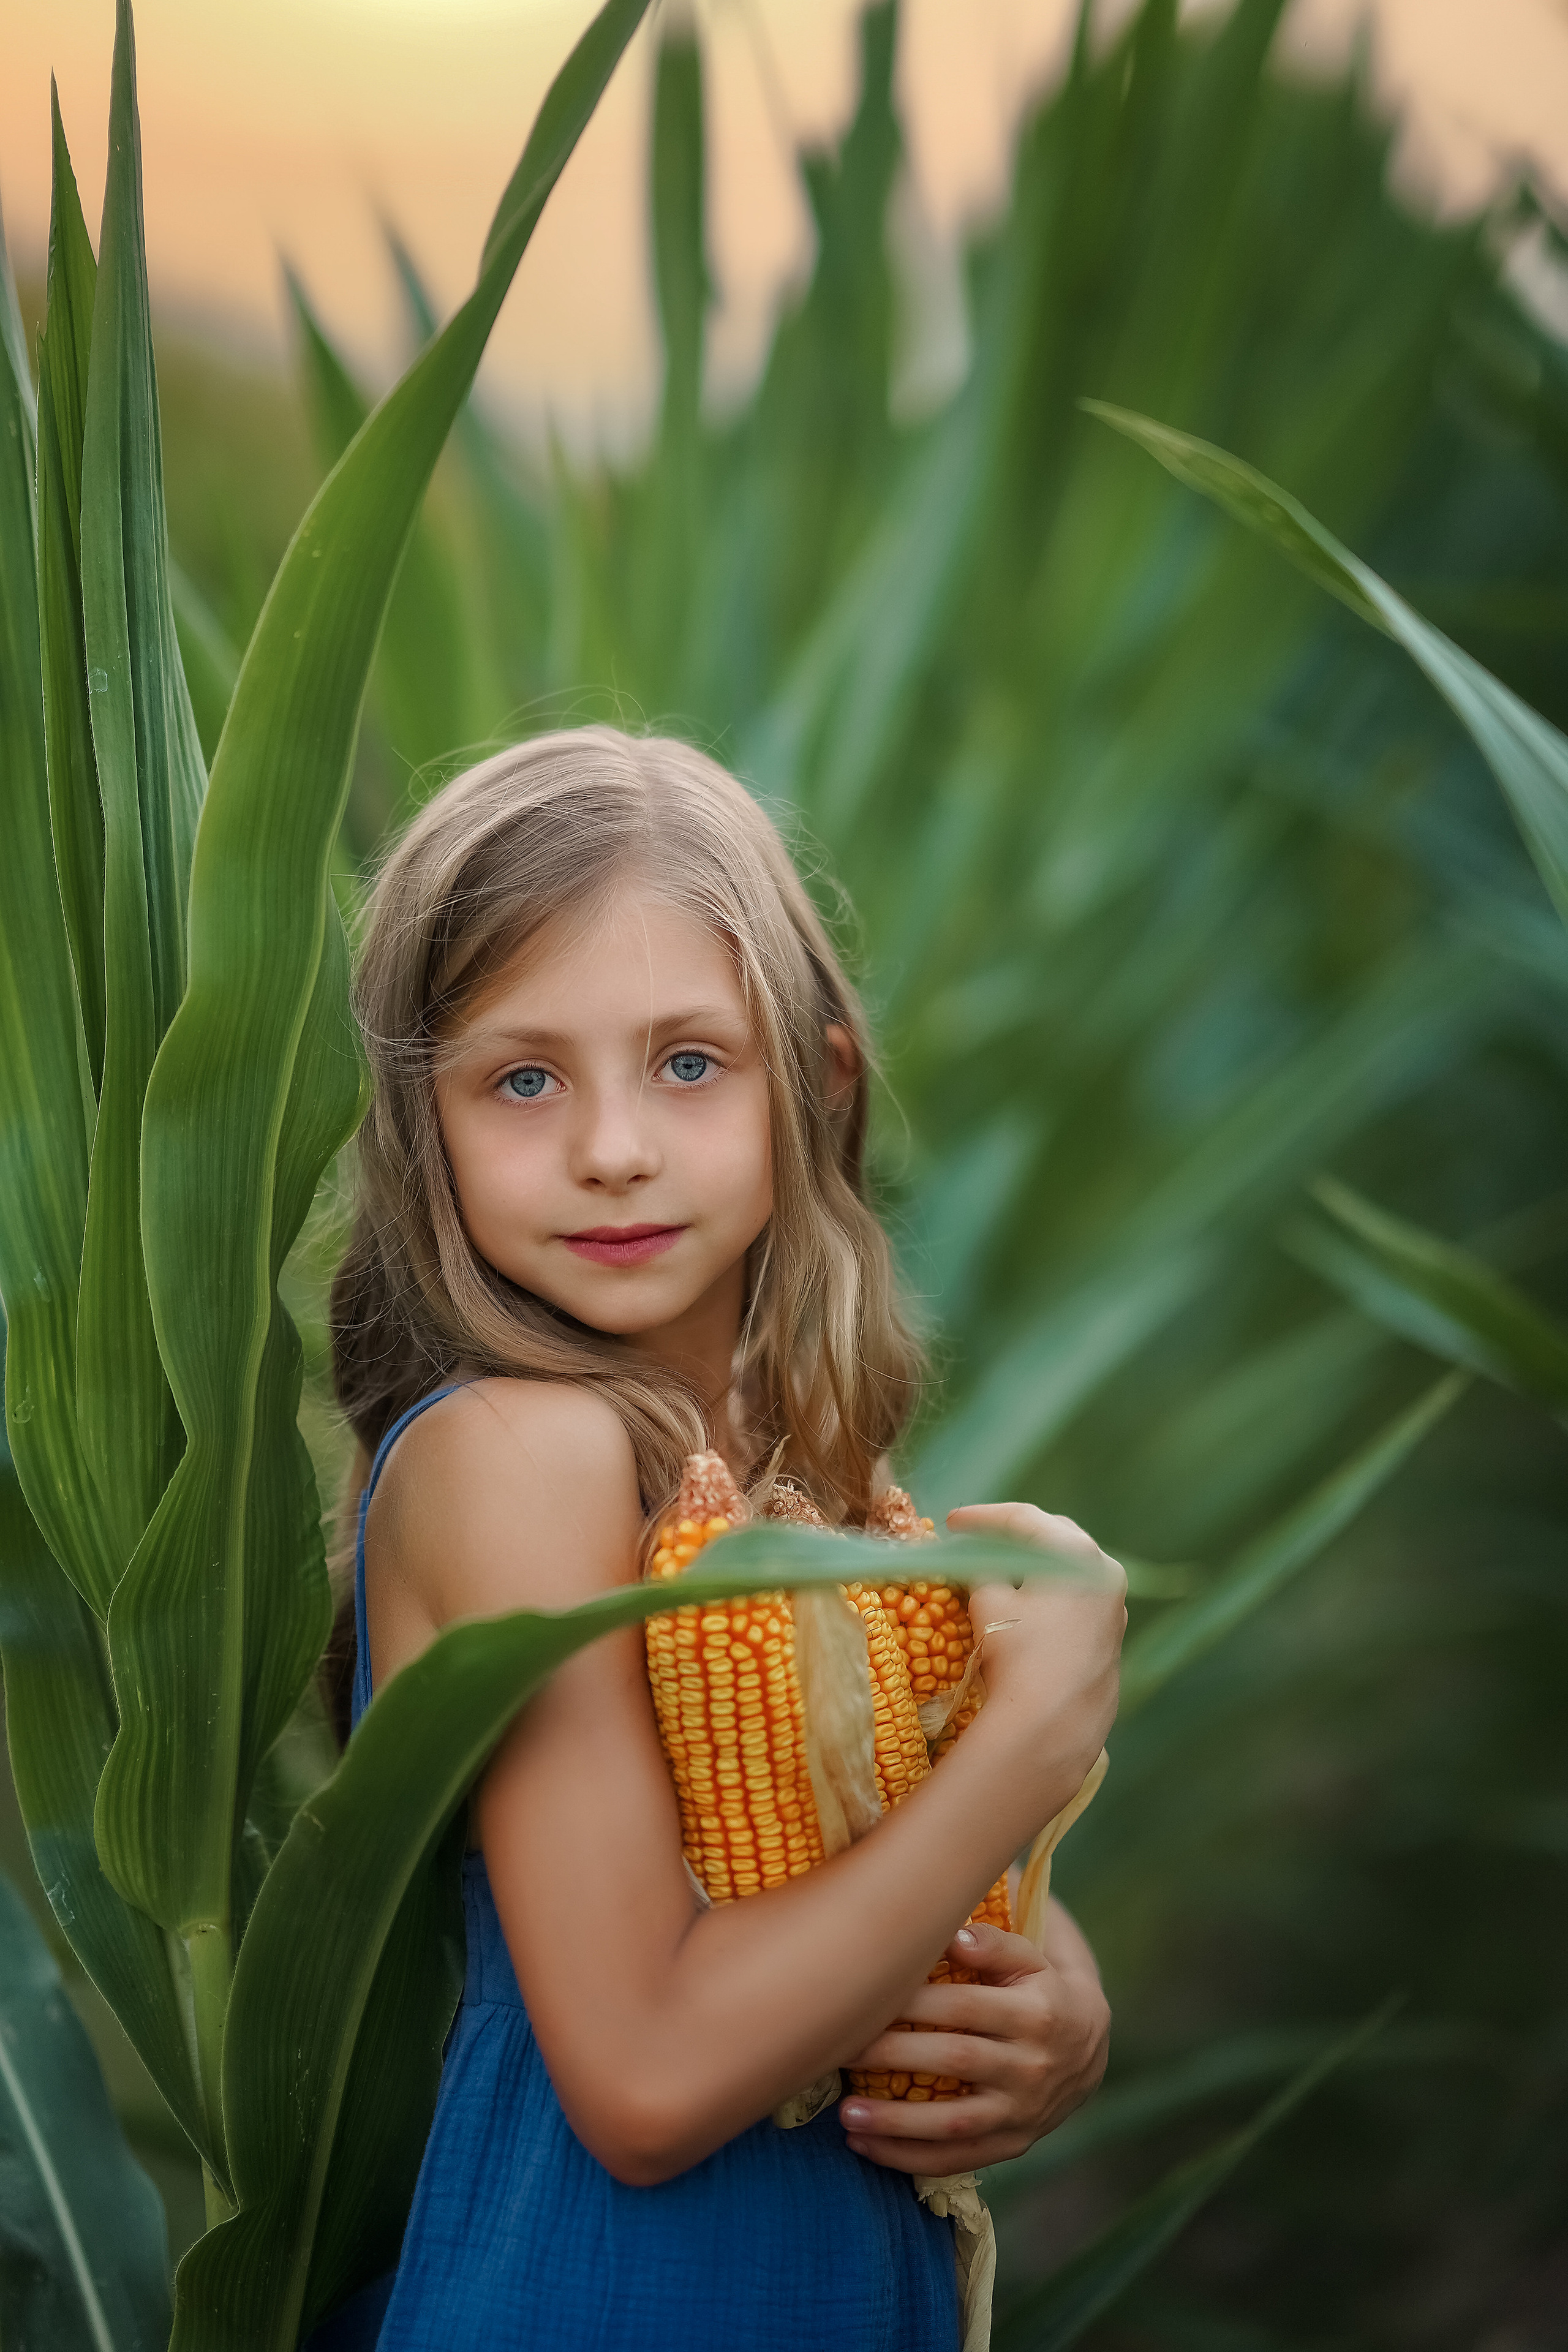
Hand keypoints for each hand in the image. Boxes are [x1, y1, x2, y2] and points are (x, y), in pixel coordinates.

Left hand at [837, 1909, 1109, 2173]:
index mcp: (1035, 2013)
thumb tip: (954, 1935)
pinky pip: (959, 2159)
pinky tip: (866, 2147)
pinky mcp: (1013, 2144)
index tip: (866, 1998)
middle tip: (840, 2051)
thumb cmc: (1041, 1989)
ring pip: (954, 2123)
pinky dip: (910, 2158)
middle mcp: (1032, 2066)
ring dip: (896, 2122)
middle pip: (954, 2060)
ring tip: (845, 2114)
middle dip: (893, 2058)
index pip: (964, 2006)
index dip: (913, 2003)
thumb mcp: (1032, 1959)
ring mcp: (1023, 2112)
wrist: (1090, 2046)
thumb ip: (995, 1944)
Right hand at [949, 1502, 1125, 1797]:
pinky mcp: (1110, 1641)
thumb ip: (984, 1570)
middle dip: (1014, 1536)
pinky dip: (1048, 1595)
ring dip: (1034, 1566)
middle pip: (1054, 1539)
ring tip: (998, 1570)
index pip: (1025, 1520)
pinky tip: (1025, 1605)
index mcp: (1078, 1554)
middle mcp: (1105, 1574)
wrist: (1054, 1727)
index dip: (983, 1517)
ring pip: (1068, 1572)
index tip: (951, 1523)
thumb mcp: (988, 1601)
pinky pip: (1075, 1602)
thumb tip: (982, 1563)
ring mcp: (1113, 1610)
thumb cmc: (1018, 1654)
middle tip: (976, 1539)